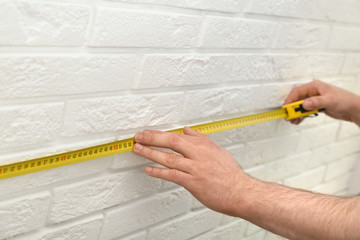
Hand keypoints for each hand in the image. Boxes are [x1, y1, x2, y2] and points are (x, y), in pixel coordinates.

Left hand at [133, 127, 253, 215]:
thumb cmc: (230, 174)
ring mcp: (196, 168)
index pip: (178, 134)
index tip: (149, 132)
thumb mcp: (217, 150)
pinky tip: (148, 170)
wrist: (242, 192)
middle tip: (138, 136)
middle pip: (172, 141)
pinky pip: (173, 175)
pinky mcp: (194, 182)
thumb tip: (187, 130)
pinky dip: (159, 172)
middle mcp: (199, 153)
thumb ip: (201, 139)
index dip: (161, 133)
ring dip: (151, 153)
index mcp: (204, 144)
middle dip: (152, 138)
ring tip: (138, 149)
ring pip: (169, 157)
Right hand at [284, 80, 359, 124]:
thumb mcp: (329, 101)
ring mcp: (314, 99)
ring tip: (293, 121)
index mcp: (314, 86)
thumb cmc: (345, 100)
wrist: (353, 109)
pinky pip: (305, 110)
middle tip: (289, 116)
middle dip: (292, 108)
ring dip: (296, 113)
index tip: (286, 108)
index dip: (290, 100)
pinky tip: (298, 121)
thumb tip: (304, 104)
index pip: (297, 92)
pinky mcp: (316, 106)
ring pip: (300, 105)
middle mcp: (313, 92)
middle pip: (297, 99)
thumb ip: (316, 102)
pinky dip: (301, 115)